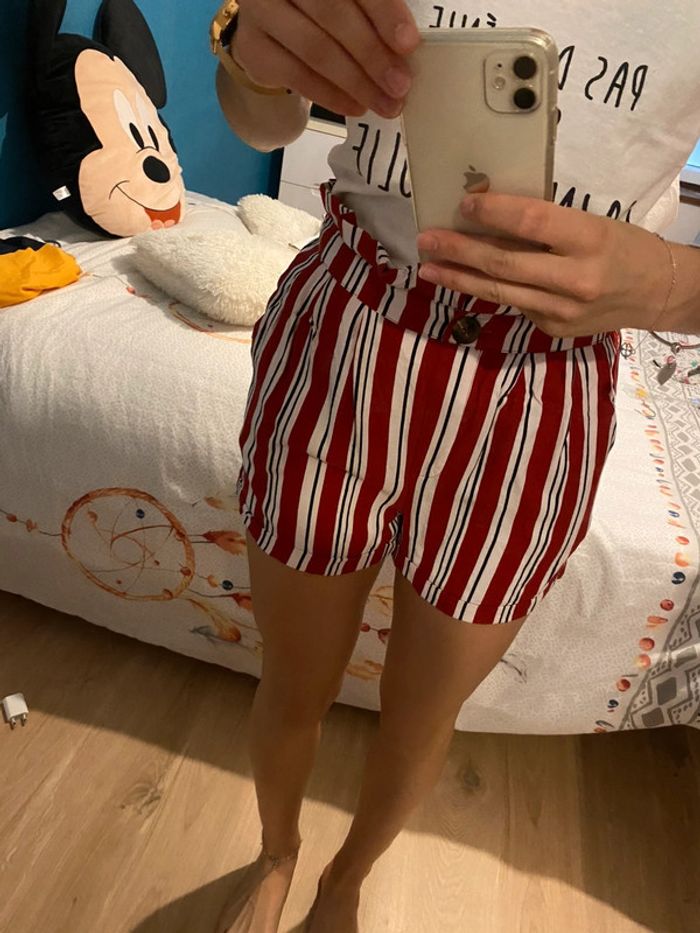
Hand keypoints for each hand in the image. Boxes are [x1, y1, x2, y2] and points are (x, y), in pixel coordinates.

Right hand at [233, 0, 419, 117]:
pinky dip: (331, 95)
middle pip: (332, 15)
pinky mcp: (253, 47)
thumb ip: (372, 13)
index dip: (383, 12)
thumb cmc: (322, 9)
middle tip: (399, 85)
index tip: (408, 44)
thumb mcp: (349, 2)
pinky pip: (297, 76)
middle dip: (372, 54)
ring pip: (315, 49)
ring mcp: (261, 11)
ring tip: (384, 104)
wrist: (273, 27)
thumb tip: (405, 48)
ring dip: (356, 82)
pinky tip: (356, 106)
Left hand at [417, 193, 672, 337]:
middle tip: (427, 240)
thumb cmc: (621, 246)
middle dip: (460, 251)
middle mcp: (575, 278)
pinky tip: (464, 280)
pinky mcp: (554, 329)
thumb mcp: (592, 223)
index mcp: (589, 239)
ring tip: (428, 268)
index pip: (531, 222)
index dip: (493, 212)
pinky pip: (514, 304)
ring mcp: (562, 310)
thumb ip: (546, 223)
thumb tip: (488, 212)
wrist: (655, 293)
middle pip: (505, 262)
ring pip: (500, 291)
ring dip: (459, 278)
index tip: (463, 203)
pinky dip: (488, 289)